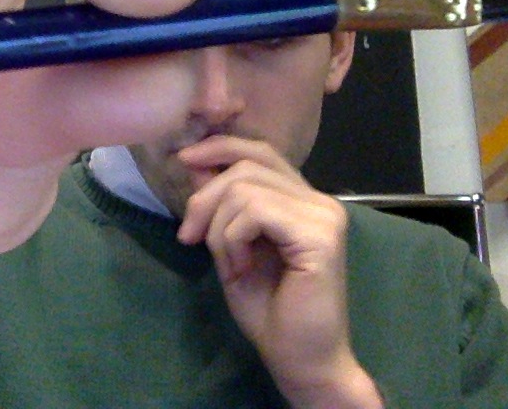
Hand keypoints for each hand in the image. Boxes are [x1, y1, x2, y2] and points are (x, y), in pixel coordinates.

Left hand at [176, 136, 382, 407]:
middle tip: (188, 236)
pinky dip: (233, 239)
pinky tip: (241, 268)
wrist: (301, 359)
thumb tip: (196, 164)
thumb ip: (222, 206)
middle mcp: (320, 201)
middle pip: (247, 165)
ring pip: (245, 188)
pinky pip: (255, 212)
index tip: (183, 160)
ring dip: (219, 228)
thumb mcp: (231, 246)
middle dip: (205, 197)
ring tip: (230, 264)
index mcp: (303, 200)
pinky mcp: (320, 235)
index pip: (260, 151)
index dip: (219, 148)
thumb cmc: (269, 310)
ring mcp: (323, 215)